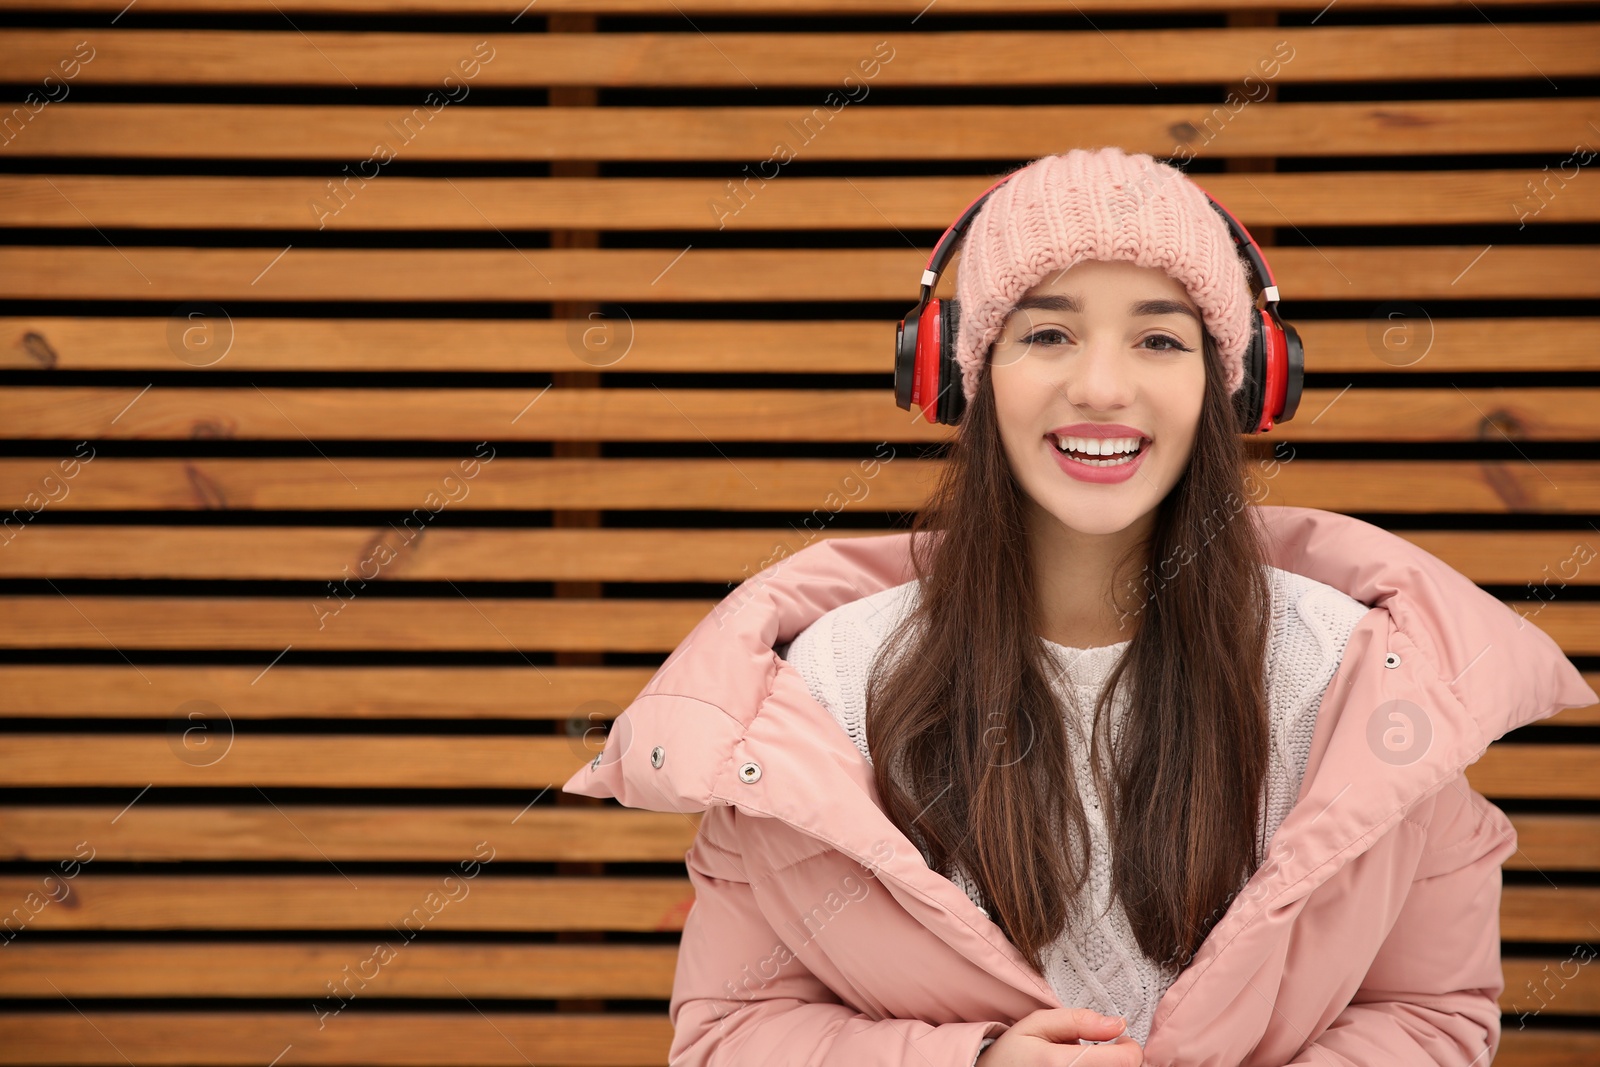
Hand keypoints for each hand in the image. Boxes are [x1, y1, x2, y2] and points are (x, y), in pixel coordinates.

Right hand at [976, 1008, 1142, 1064]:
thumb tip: (1117, 1024)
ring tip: (1082, 1064)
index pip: (1126, 1060)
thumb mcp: (1036, 1025)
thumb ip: (1078, 1020)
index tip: (1117, 1040)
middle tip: (1096, 1051)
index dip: (1129, 1047)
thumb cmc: (1010, 1055)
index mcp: (1062, 1065)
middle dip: (1117, 1059)